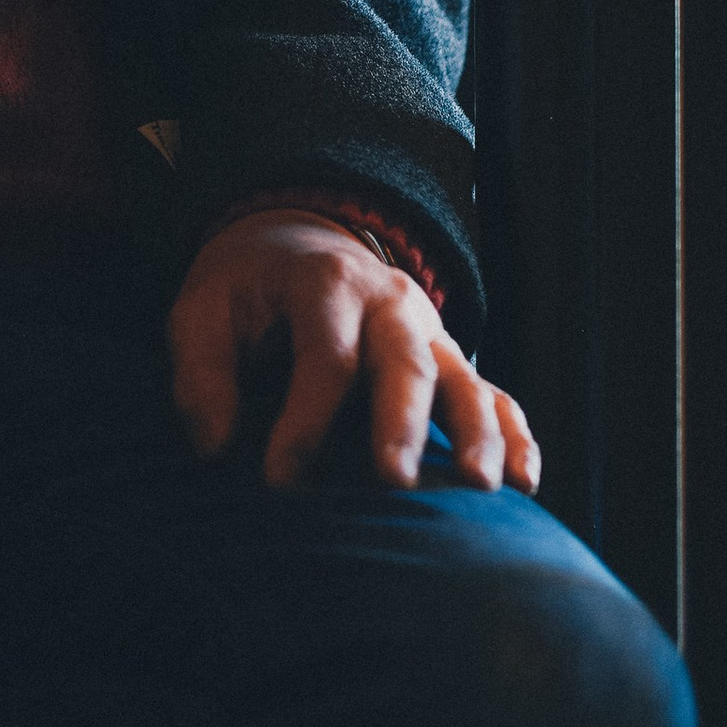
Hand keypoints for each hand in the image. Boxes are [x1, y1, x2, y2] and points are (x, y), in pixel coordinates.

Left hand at [168, 207, 540, 495]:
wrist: (297, 240)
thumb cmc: (247, 290)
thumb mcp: (202, 309)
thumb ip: (200, 371)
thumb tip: (215, 447)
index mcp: (327, 282)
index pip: (325, 355)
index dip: (303, 420)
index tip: (278, 482)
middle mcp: (390, 301)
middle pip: (404, 361)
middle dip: (402, 422)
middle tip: (395, 480)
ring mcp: (431, 331)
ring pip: (464, 379)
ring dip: (475, 433)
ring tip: (480, 486)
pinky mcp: (451, 361)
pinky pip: (496, 396)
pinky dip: (516, 435)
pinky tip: (526, 483)